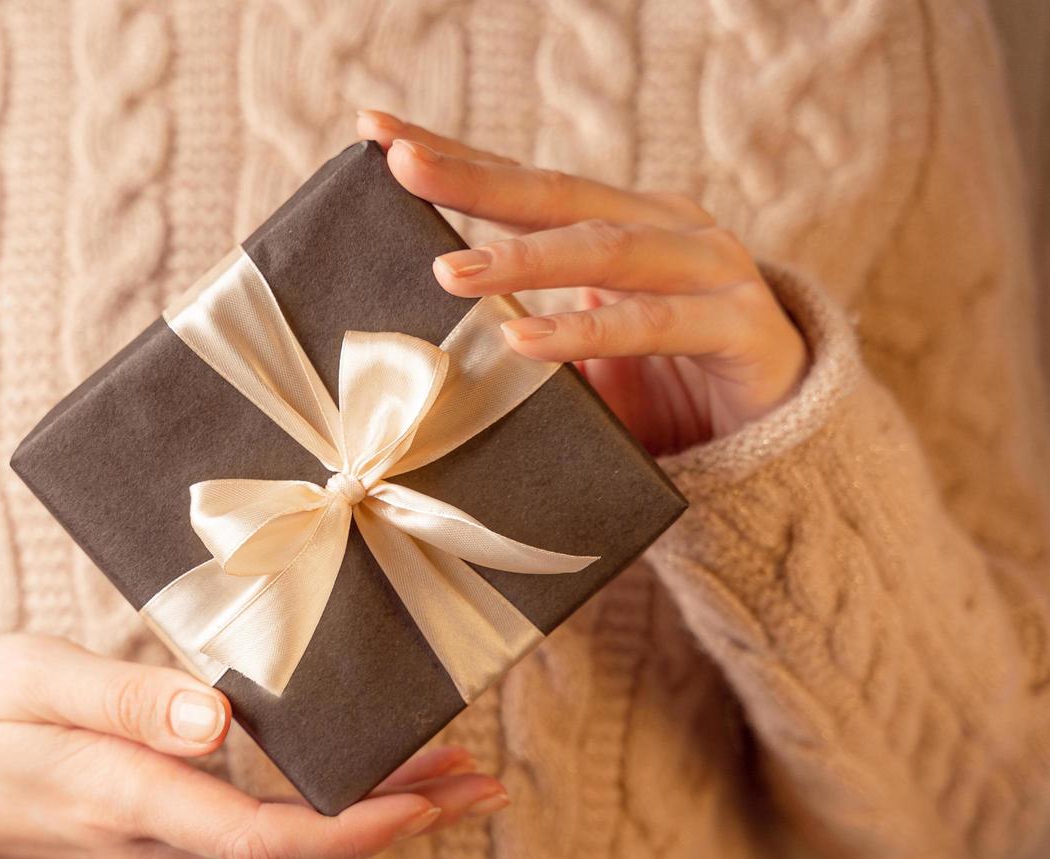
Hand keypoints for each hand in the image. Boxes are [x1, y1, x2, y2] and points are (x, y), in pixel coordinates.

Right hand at [0, 633, 507, 858]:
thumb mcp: (29, 680)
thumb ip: (121, 698)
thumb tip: (218, 723)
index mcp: (126, 801)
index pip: (266, 837)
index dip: (359, 825)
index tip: (436, 792)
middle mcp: (151, 845)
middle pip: (295, 851)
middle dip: (396, 820)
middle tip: (482, 782)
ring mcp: (150, 851)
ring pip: (280, 847)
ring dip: (366, 815)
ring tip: (446, 774)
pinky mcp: (148, 838)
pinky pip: (250, 835)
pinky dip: (318, 810)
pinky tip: (351, 780)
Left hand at [355, 109, 808, 455]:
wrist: (777, 435)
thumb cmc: (665, 390)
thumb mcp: (580, 352)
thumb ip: (521, 327)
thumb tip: (419, 336)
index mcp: (620, 219)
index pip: (522, 181)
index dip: (453, 154)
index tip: (375, 128)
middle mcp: (663, 226)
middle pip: (556, 193)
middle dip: (474, 177)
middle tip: (400, 163)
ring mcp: (709, 269)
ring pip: (606, 249)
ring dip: (525, 257)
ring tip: (452, 272)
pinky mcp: (740, 327)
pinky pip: (653, 326)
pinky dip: (586, 332)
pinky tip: (524, 339)